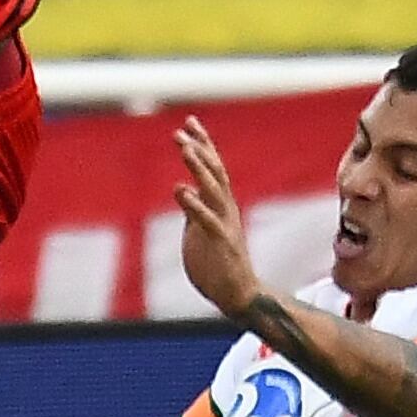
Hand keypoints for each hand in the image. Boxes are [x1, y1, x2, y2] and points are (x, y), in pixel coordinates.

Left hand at [174, 116, 264, 318]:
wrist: (236, 294)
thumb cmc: (216, 263)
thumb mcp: (199, 230)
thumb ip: (193, 209)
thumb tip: (183, 189)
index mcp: (220, 205)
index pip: (212, 169)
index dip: (202, 145)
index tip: (189, 123)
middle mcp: (225, 209)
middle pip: (215, 172)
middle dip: (199, 150)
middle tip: (181, 130)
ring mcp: (225, 224)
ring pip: (215, 190)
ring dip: (200, 169)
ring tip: (185, 149)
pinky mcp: (222, 243)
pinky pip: (208, 221)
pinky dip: (194, 205)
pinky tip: (180, 190)